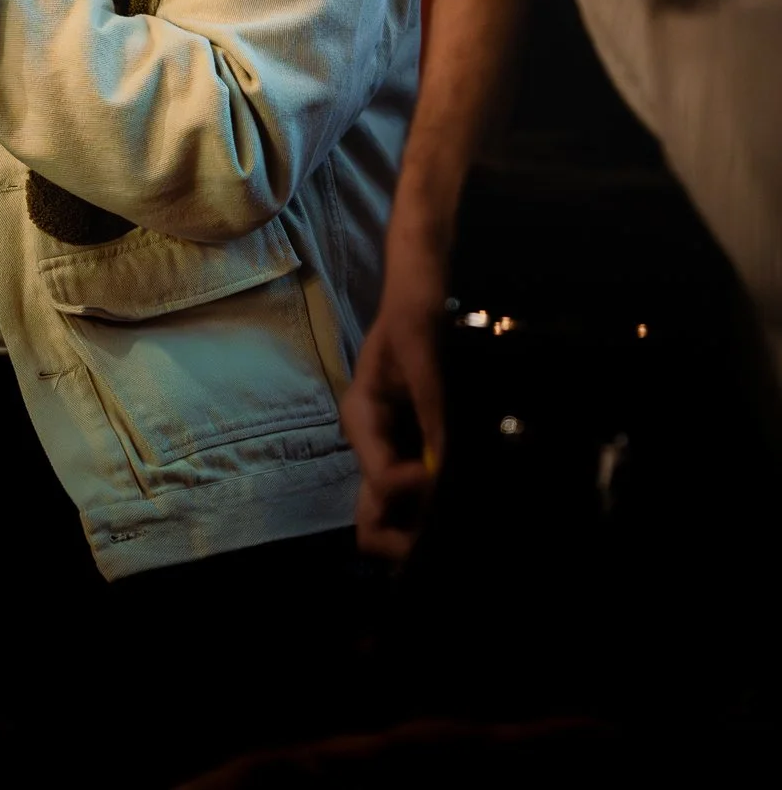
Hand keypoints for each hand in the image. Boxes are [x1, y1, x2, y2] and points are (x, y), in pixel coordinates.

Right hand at [341, 204, 449, 563]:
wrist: (422, 292)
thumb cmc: (416, 313)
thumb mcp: (422, 354)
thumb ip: (433, 409)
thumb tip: (446, 467)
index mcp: (363, 420)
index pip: (381, 480)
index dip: (414, 487)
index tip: (447, 473)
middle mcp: (373, 446)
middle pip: (372, 518)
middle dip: (406, 540)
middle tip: (451, 541)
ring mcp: (394, 452)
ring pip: (396, 517)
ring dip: (425, 530)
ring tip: (467, 528)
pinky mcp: (418, 451)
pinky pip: (422, 498)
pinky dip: (441, 510)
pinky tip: (471, 505)